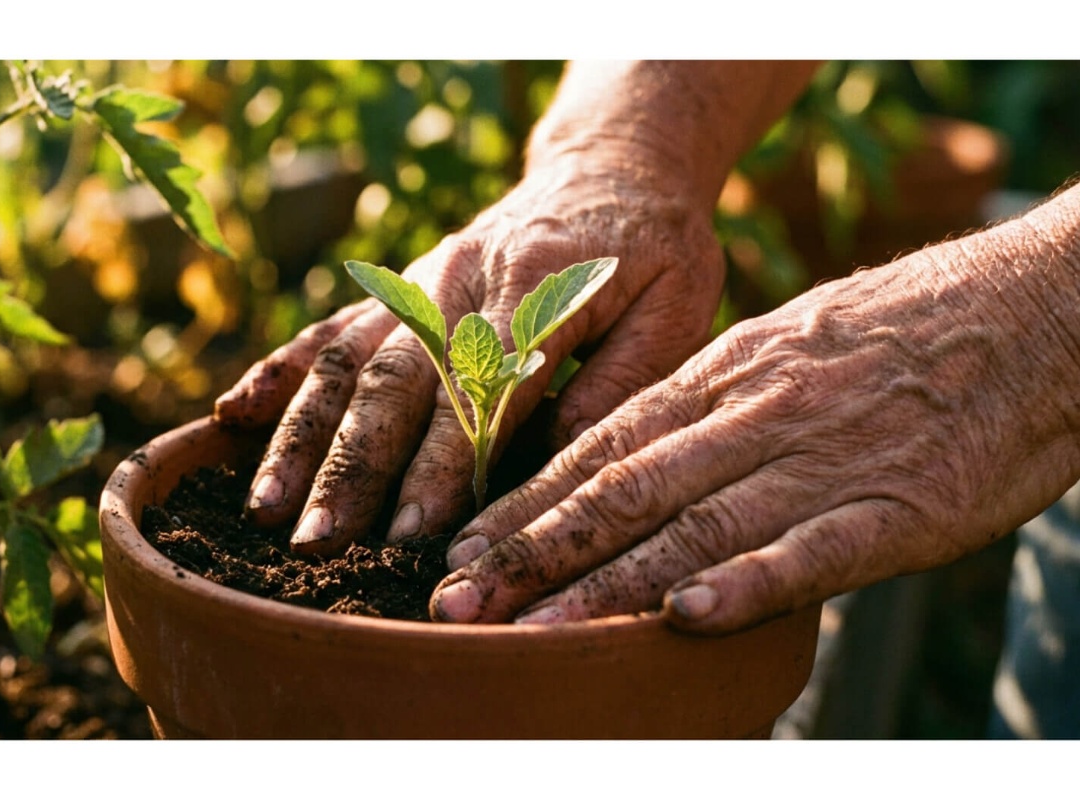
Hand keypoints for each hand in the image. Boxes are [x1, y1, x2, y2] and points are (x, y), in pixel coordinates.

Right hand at [214, 61, 819, 554]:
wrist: (613, 167)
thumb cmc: (656, 248)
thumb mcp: (677, 305)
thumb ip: (622, 378)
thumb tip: (556, 457)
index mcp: (538, 285)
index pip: (480, 385)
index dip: (445, 461)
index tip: (415, 532)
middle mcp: (463, 280)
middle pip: (397, 380)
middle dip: (354, 467)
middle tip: (320, 543)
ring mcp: (422, 281)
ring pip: (349, 360)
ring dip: (303, 436)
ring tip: (265, 508)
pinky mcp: (401, 287)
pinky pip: (332, 328)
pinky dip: (280, 372)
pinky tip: (234, 416)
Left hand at [430, 193, 1079, 631]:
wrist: (1028, 311)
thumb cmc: (898, 334)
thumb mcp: (780, 347)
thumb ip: (706, 403)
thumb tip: (630, 456)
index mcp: (723, 377)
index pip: (600, 448)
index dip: (525, 505)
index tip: (463, 549)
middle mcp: (753, 417)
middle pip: (622, 492)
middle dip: (531, 552)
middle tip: (456, 603)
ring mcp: (820, 463)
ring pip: (693, 527)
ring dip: (606, 583)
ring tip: (533, 629)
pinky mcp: (896, 508)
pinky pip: (809, 551)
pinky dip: (745, 585)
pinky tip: (685, 618)